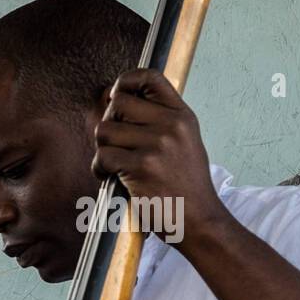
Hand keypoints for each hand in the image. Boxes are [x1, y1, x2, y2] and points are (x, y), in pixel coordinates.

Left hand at [91, 68, 228, 248]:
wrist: (200, 221)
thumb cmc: (186, 187)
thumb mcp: (185, 142)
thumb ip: (160, 120)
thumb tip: (115, 100)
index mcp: (182, 116)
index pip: (150, 77)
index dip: (126, 81)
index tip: (115, 96)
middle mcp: (171, 125)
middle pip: (117, 103)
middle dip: (109, 123)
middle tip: (115, 144)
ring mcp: (157, 145)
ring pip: (104, 130)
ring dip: (103, 149)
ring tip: (115, 165)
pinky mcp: (141, 167)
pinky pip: (102, 156)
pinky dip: (100, 169)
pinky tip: (111, 178)